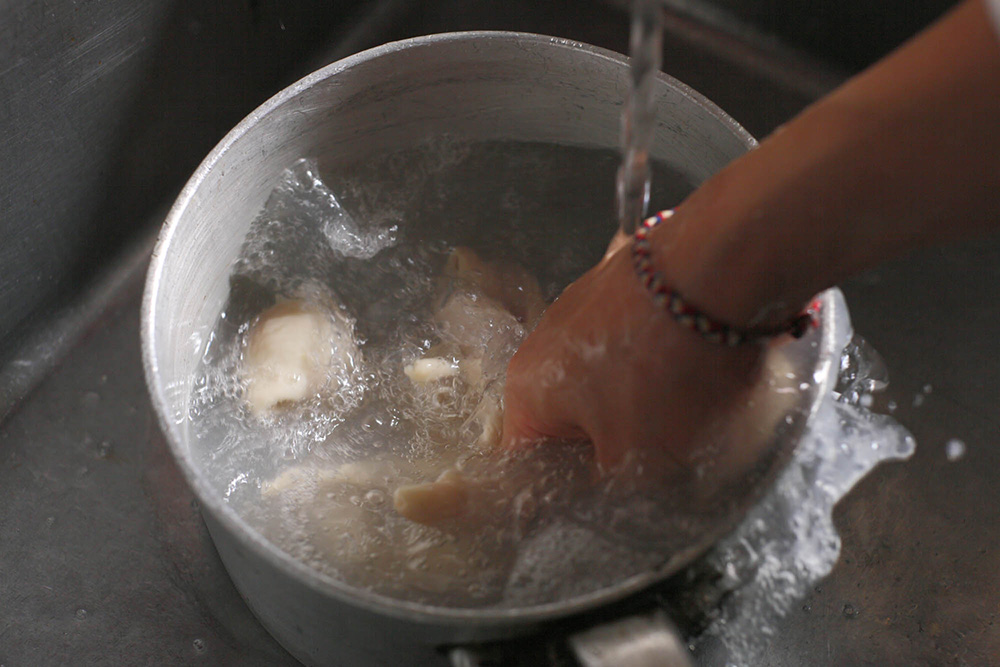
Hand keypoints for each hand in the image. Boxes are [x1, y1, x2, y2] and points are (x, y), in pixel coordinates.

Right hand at [500, 236, 764, 470]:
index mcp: (526, 390)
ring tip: (688, 403)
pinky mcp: (621, 282)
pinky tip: (696, 360)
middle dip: (610, 439)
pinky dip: (658, 354)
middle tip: (656, 457)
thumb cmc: (663, 378)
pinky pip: (633, 338)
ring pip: (605, 376)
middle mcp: (541, 343)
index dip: (564, 489)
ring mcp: (580, 305)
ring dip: (640, 396)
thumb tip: (607, 484)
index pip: (528, 459)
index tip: (606, 500)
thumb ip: (609, 487)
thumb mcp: (637, 462)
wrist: (716, 269)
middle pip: (570, 416)